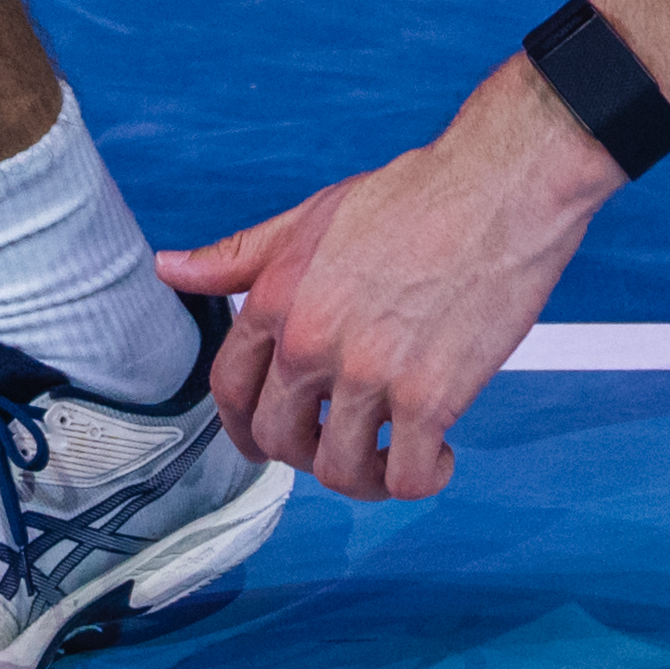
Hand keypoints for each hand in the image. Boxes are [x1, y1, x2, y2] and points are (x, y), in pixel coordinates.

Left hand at [157, 74, 613, 505]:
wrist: (500, 189)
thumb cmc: (415, 197)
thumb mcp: (310, 217)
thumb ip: (239, 255)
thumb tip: (169, 268)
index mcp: (276, 301)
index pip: (229, 390)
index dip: (243, 426)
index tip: (268, 438)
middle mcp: (311, 343)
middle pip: (278, 440)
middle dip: (304, 454)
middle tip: (341, 444)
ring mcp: (369, 375)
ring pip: (340, 470)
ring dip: (365, 477)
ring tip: (393, 456)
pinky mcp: (430, 398)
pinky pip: (409, 477)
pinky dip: (422, 479)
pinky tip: (440, 455)